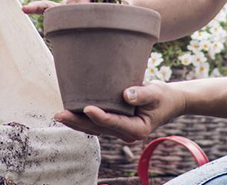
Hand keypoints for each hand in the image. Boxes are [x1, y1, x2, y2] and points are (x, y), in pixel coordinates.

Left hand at [54, 82, 181, 142]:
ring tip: (59, 115)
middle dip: (78, 122)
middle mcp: (125, 133)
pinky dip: (81, 118)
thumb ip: (143, 94)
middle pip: (98, 129)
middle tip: (60, 114)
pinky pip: (95, 123)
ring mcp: (118, 130)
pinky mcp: (113, 124)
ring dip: (76, 122)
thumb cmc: (162, 96)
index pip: (114, 123)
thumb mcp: (156, 93)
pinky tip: (68, 112)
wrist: (167, 101)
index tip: (87, 108)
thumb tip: (127, 94)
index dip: (100, 117)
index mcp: (137, 129)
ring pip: (93, 128)